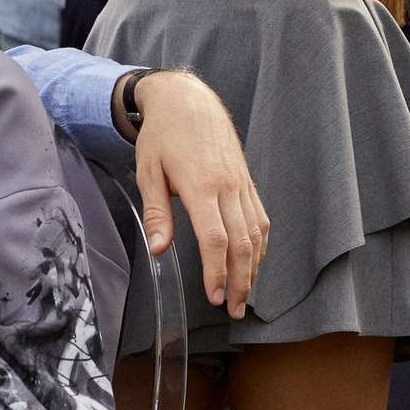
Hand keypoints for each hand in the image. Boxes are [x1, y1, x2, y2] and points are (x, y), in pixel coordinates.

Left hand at [131, 69, 268, 316]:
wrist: (189, 101)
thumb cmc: (163, 136)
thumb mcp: (148, 171)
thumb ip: (158, 213)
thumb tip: (159, 250)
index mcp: (201, 185)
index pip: (215, 238)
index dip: (217, 271)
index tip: (214, 297)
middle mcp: (227, 186)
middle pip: (242, 241)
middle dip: (241, 280)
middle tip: (233, 309)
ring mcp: (241, 183)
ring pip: (256, 231)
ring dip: (254, 266)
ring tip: (246, 294)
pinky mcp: (246, 180)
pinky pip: (260, 216)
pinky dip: (260, 243)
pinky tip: (254, 260)